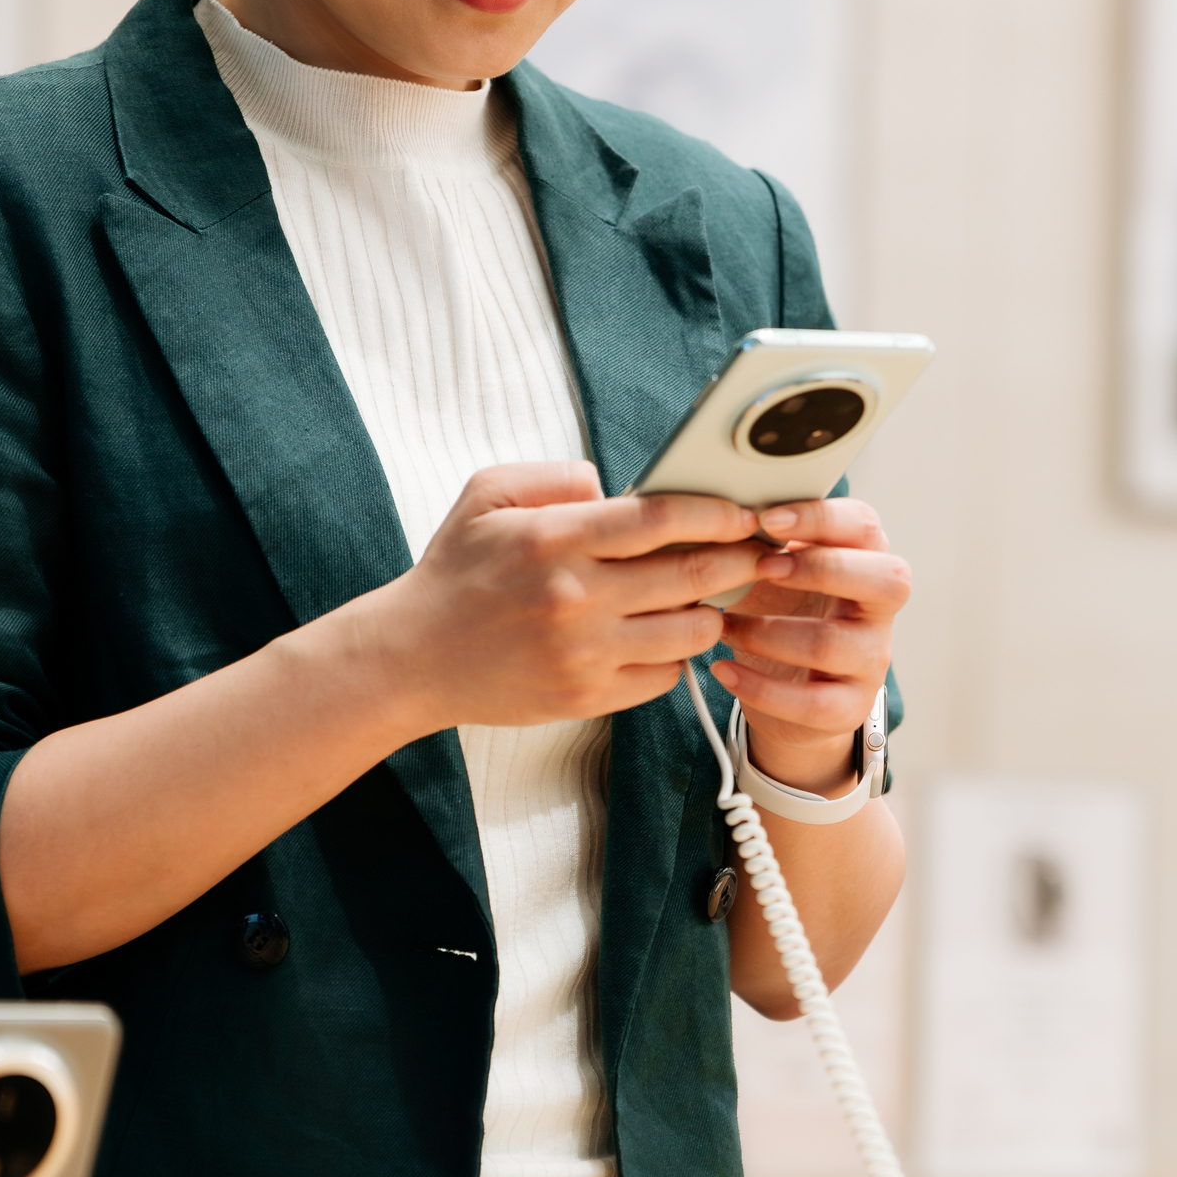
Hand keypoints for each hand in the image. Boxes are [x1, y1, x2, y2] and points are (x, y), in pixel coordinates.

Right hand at [350, 461, 769, 730]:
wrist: (414, 657)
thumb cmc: (456, 570)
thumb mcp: (488, 495)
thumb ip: (556, 478)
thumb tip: (618, 486)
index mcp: (555, 538)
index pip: (662, 517)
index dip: (718, 512)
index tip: (746, 512)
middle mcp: (575, 597)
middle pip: (692, 573)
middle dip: (740, 559)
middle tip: (762, 551)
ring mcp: (584, 654)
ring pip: (691, 630)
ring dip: (710, 610)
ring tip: (706, 596)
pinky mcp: (587, 698)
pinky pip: (664, 676)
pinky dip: (674, 655)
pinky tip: (660, 638)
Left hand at [708, 497, 911, 789]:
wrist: (786, 686)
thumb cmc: (781, 611)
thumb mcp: (774, 570)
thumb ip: (762, 543)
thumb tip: (719, 518)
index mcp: (865, 559)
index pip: (864, 527)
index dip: (819, 519)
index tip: (767, 519)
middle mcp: (878, 609)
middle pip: (885, 580)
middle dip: (819, 569)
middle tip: (762, 567)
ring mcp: (870, 660)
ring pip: (832, 643)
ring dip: (766, 632)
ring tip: (725, 625)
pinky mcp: (849, 707)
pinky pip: (812, 702)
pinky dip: (759, 687)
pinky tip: (725, 670)